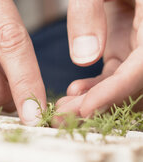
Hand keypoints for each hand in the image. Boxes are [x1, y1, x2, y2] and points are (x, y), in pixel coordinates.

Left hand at [56, 0, 142, 117]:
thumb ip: (89, 9)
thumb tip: (84, 58)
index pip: (142, 68)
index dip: (115, 92)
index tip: (85, 110)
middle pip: (133, 84)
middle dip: (98, 104)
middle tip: (61, 118)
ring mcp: (141, 44)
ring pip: (124, 83)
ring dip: (93, 101)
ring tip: (61, 111)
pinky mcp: (127, 45)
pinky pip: (116, 73)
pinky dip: (95, 87)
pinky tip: (73, 92)